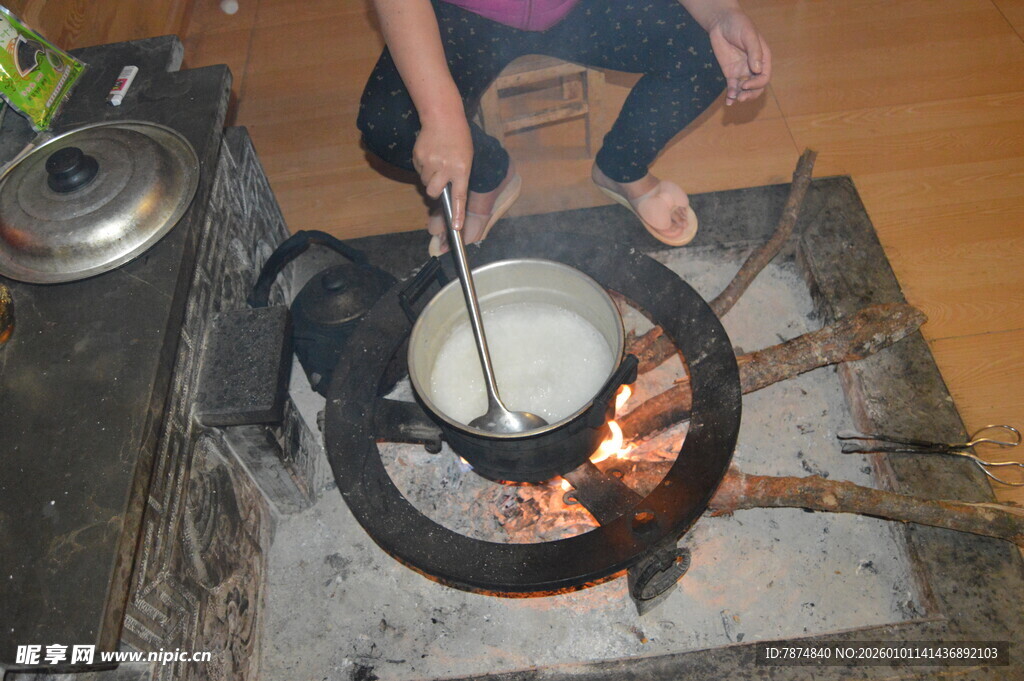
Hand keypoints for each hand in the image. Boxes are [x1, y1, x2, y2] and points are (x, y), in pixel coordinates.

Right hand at [413, 110, 472, 230]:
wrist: (442, 117)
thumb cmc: (459, 139)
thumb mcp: (466, 158)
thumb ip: (459, 176)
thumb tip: (447, 193)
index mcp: (462, 169)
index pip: (459, 197)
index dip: (457, 214)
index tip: (455, 228)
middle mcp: (445, 168)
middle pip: (434, 192)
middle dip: (435, 191)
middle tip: (440, 179)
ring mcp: (430, 163)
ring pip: (426, 182)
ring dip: (430, 177)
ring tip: (436, 161)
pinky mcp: (418, 157)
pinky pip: (419, 171)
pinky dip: (423, 167)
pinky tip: (430, 154)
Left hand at [707, 9, 770, 104]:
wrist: (722, 22)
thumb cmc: (739, 25)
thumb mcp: (748, 36)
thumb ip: (754, 52)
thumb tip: (756, 70)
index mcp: (763, 58)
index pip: (764, 77)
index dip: (757, 84)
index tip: (745, 84)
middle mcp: (754, 67)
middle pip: (757, 86)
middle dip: (750, 94)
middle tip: (741, 97)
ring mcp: (742, 71)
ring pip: (745, 89)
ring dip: (741, 96)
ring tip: (734, 99)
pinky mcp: (731, 73)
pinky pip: (732, 87)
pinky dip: (731, 95)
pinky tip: (728, 101)